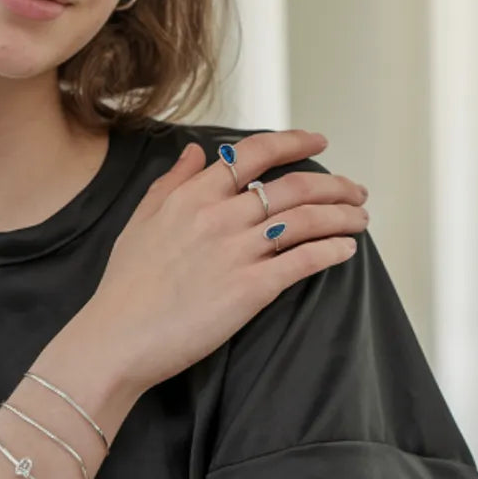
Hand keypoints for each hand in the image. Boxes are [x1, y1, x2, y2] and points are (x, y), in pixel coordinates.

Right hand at [81, 129, 369, 395]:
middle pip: (293, 185)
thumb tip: (197, 152)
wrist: (118, 336)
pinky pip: (304, 261)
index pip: (253, 154)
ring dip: (342, 215)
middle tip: (354, 189)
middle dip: (334, 183)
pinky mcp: (251, 288)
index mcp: (192, 195)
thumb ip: (171, 182)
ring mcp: (236, 251)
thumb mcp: (141, 220)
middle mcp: (218, 215)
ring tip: (360, 218)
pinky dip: (332, 251)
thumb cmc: (126, 284)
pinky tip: (346, 250)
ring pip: (307, 219)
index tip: (318, 142)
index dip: (294, 142)